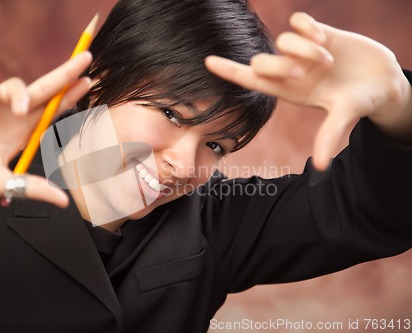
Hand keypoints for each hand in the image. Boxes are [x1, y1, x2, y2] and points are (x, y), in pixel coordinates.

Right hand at [0, 52, 92, 207]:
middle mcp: (10, 116)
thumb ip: (34, 189)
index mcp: (21, 133)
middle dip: (64, 74)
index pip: (51, 111)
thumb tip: (65, 202)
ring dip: (21, 94)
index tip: (89, 82)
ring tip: (20, 111)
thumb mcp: (5, 184)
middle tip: (86, 59)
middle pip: (42, 90)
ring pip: (15, 85)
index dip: (69, 96)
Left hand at [205, 12, 411, 169]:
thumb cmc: (361, 100)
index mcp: (289, 92)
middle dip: (281, 65)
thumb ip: (330, 134)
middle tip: (309, 72)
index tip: (207, 62)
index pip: (251, 80)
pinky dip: (308, 27)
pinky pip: (298, 21)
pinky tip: (324, 37)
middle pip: (262, 61)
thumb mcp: (346, 114)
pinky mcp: (317, 32)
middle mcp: (291, 70)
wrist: (383, 80)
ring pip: (282, 40)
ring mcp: (302, 51)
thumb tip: (321, 167)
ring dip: (305, 49)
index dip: (229, 71)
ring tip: (329, 60)